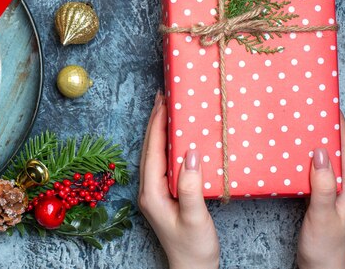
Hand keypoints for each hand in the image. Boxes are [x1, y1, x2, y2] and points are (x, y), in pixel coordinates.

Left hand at [138, 91, 219, 268]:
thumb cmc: (194, 247)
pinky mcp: (164, 195)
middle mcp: (148, 190)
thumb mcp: (195, 217)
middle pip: (149, 149)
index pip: (153, 151)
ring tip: (166, 110)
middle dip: (155, 122)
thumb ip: (191, 186)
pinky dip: (167, 146)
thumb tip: (191, 153)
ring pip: (155, 154)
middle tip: (162, 97)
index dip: (158, 125)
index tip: (163, 102)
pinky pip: (162, 163)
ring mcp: (155, 193)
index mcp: (152, 193)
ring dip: (160, 132)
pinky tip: (176, 139)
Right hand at [297, 112, 344, 268]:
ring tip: (300, 128)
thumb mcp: (323, 214)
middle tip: (310, 112)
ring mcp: (333, 194)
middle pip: (337, 152)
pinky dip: (305, 161)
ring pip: (325, 162)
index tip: (329, 107)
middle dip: (326, 131)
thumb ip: (323, 184)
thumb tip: (319, 151)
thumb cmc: (325, 246)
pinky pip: (314, 174)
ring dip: (314, 145)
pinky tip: (293, 157)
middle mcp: (344, 188)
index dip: (339, 127)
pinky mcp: (320, 200)